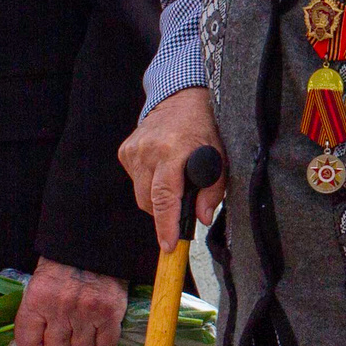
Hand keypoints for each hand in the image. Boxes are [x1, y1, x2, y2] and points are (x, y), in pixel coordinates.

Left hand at [14, 259, 128, 345]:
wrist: (93, 242)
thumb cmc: (63, 264)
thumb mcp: (39, 284)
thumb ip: (35, 314)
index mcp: (36, 301)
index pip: (28, 345)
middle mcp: (60, 310)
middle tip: (67, 337)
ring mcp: (86, 313)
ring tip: (85, 335)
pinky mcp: (110, 315)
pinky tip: (101, 335)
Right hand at [118, 88, 225, 250]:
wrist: (179, 100)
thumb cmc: (203, 129)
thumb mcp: (220, 157)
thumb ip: (213, 190)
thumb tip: (202, 218)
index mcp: (173, 151)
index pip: (164, 197)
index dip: (166, 225)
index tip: (168, 245)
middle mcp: (148, 150)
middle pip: (149, 202)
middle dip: (164, 214)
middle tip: (181, 209)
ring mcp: (133, 150)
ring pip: (141, 195)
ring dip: (157, 198)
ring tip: (174, 181)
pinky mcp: (125, 151)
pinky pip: (135, 181)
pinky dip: (149, 184)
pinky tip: (162, 169)